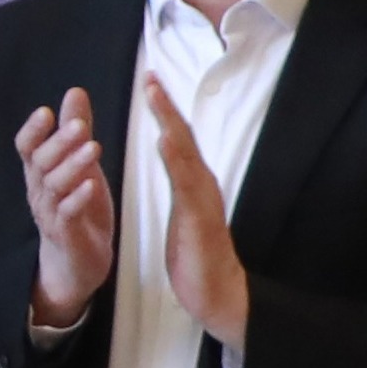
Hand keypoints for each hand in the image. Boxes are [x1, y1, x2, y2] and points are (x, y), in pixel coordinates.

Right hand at [18, 88, 119, 332]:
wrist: (75, 264)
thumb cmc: (78, 208)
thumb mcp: (79, 164)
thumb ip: (75, 130)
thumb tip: (75, 92)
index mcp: (39, 173)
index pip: (26, 148)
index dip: (33, 130)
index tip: (46, 111)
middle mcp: (39, 191)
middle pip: (40, 163)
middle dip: (59, 142)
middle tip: (79, 124)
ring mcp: (50, 214)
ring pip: (54, 187)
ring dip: (72, 166)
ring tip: (94, 148)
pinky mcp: (66, 234)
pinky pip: (67, 215)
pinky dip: (78, 199)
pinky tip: (90, 184)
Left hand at [138, 78, 251, 349]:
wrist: (217, 292)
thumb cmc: (197, 255)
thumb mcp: (182, 214)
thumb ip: (180, 185)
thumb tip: (173, 159)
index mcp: (193, 184)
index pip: (177, 141)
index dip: (164, 111)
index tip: (149, 82)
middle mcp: (202, 184)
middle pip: (183, 137)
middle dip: (167, 105)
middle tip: (150, 75)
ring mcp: (203, 200)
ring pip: (186, 153)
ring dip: (170, 122)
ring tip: (154, 95)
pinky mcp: (200, 219)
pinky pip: (186, 185)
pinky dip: (176, 161)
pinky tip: (165, 142)